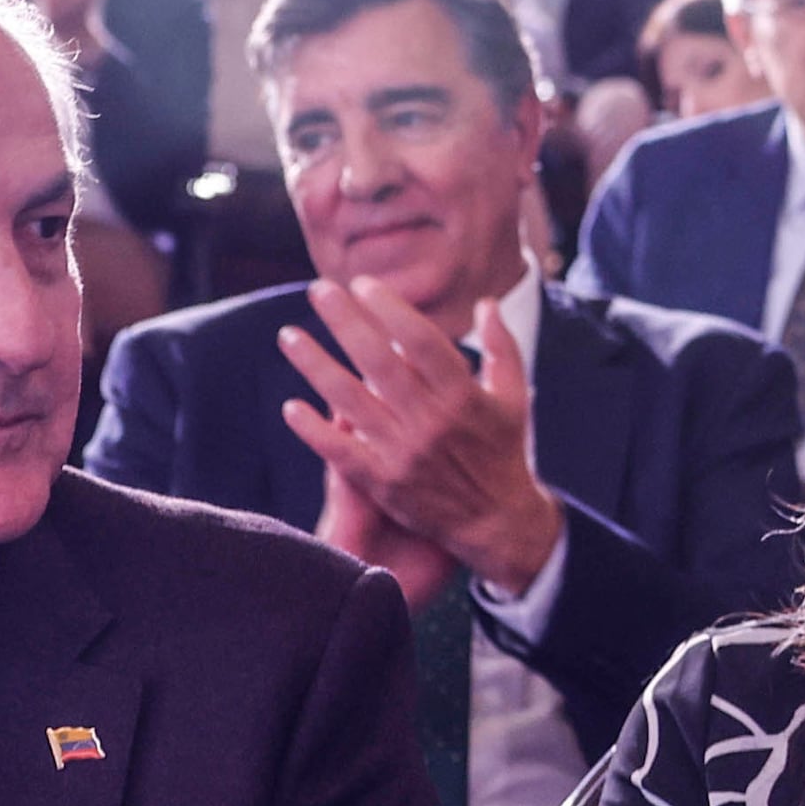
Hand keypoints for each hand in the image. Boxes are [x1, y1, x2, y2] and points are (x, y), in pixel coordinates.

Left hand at [278, 277, 564, 595]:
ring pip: (350, 401)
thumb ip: (502, 347)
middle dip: (345, 322)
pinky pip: (342, 453)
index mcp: (463, 396)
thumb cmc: (504, 451)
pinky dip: (315, 432)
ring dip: (316, 366)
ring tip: (289, 336)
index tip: (364, 284)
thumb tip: (485, 303)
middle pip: (379, 361)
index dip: (390, 308)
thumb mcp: (515, 397)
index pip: (421, 340)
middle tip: (318, 290)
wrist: (497, 521)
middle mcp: (431, 421)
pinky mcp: (385, 483)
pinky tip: (290, 408)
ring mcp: (404, 453)